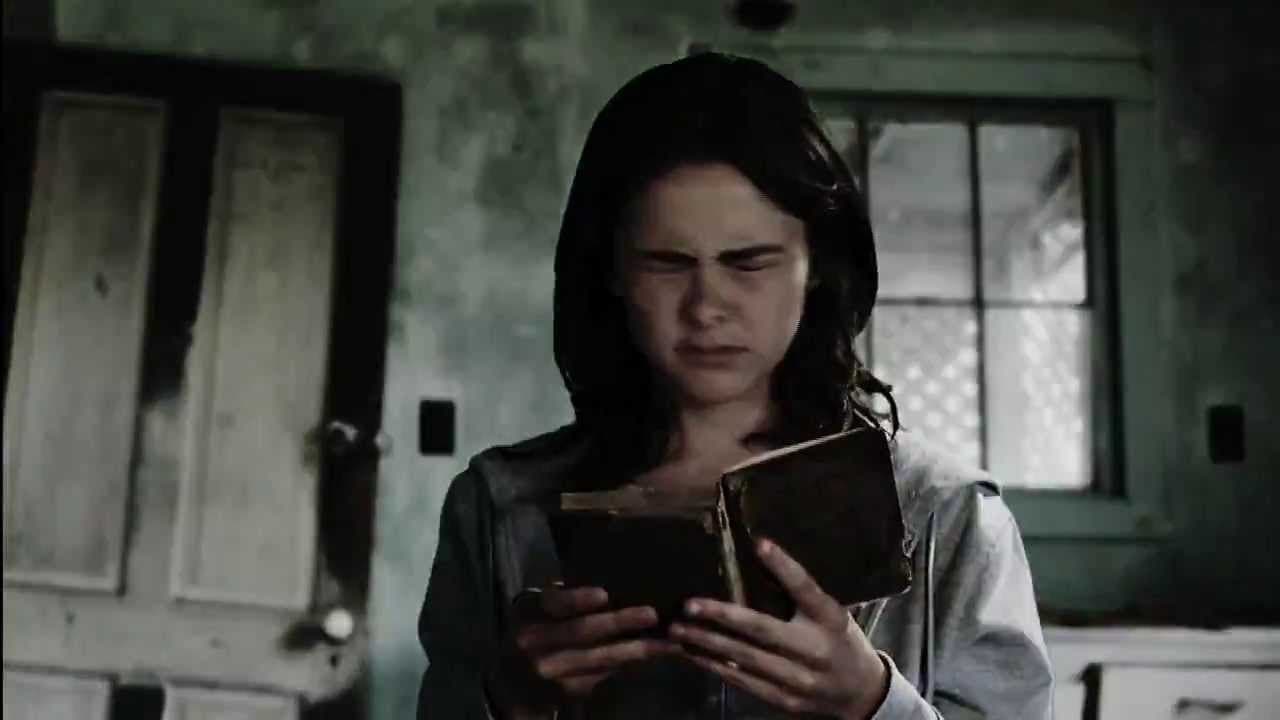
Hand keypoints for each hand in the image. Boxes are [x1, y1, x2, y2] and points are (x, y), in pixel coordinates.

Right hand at [498, 585, 680, 711]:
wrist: (509, 682)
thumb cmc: (533, 630)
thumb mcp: (536, 609)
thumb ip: (560, 597)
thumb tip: (608, 583)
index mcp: (528, 613)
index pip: (552, 603)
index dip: (577, 598)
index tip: (604, 594)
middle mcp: (535, 643)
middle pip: (581, 632)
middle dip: (619, 623)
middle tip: (651, 614)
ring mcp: (551, 670)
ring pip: (598, 658)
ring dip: (635, 649)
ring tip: (664, 641)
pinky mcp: (566, 690)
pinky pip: (603, 674)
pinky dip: (628, 664)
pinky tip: (651, 655)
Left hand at [669, 540, 889, 719]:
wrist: (861, 694)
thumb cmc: (839, 641)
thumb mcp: (829, 612)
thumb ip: (798, 590)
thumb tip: (758, 551)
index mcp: (829, 619)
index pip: (806, 589)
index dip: (785, 566)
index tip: (759, 543)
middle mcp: (815, 650)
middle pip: (763, 630)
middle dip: (722, 617)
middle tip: (688, 605)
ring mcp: (799, 679)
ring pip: (746, 660)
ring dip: (709, 645)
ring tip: (679, 631)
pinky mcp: (785, 700)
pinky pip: (745, 683)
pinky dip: (718, 667)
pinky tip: (695, 655)